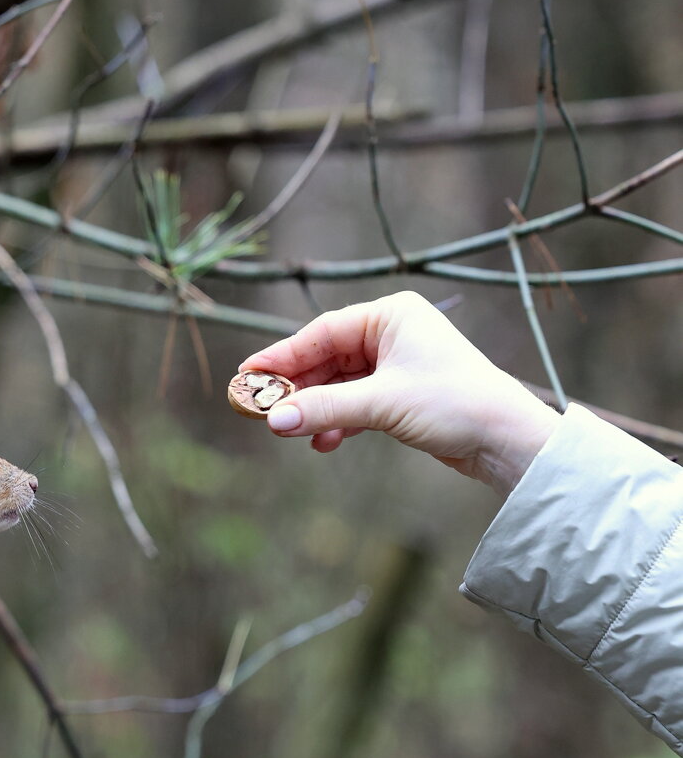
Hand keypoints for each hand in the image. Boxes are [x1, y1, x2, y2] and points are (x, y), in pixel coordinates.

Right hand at [238, 291, 559, 495]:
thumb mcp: (382, 404)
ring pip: (339, 384)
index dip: (283, 356)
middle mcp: (392, 332)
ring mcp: (397, 363)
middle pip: (326, 358)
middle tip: (261, 408)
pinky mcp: (401, 394)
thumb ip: (325, 409)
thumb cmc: (456, 404)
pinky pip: (355, 403)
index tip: (249, 375)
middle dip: (297, 388)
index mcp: (390, 315)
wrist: (508, 440)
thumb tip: (274, 420)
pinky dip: (337, 421)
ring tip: (288, 431)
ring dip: (315, 409)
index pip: (322, 333)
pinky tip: (322, 442)